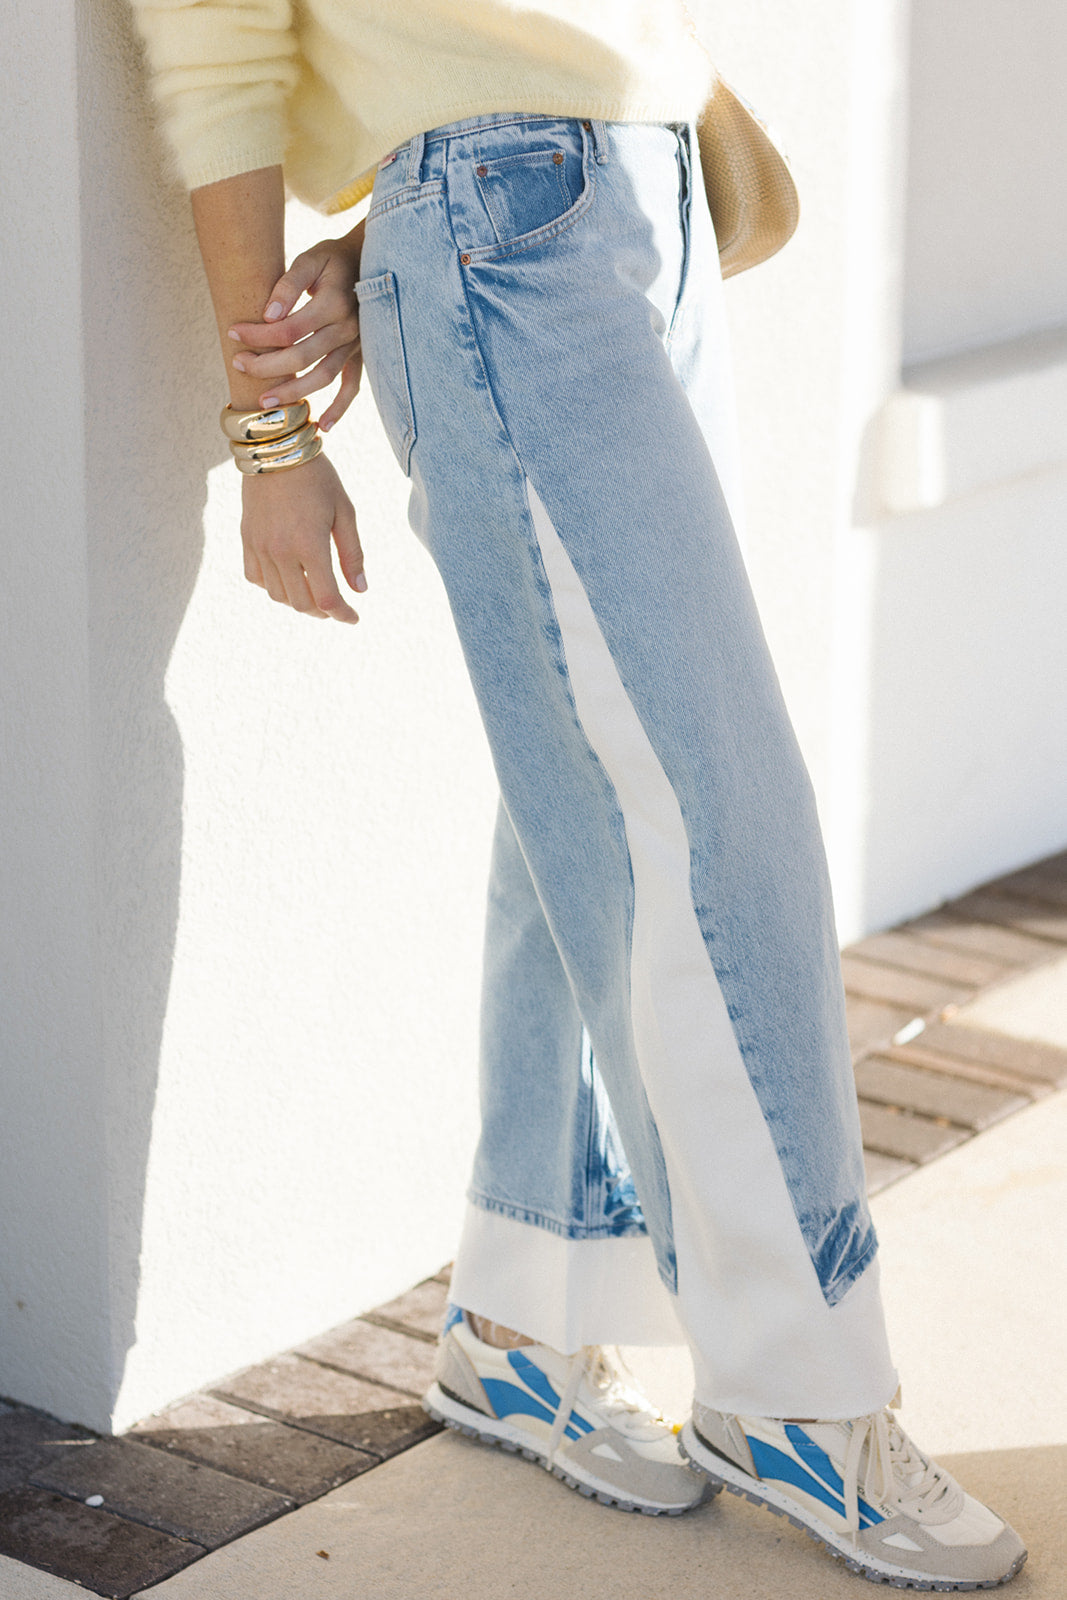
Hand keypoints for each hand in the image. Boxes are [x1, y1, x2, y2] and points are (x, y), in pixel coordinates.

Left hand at [228, 224, 364, 431]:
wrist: (368, 263)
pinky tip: (322, 426)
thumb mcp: (309, 259)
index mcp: (333, 303)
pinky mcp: (360, 355)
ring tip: (266, 402)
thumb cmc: (332, 260)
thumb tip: (269, 314)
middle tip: (239, 364)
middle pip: (302, 357)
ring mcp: (355, 346)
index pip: (288, 329)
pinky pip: (352, 387)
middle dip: (266, 365)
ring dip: (295, 393)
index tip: (233, 331)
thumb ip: (289, 284)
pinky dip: (339, 408)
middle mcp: (347, 328)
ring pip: (323, 377)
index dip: (258, 334)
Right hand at [241, 451, 365, 622]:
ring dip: (299, 601)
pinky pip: (256, 578)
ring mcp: (260, 547)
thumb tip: (360, 590)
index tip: (354, 618)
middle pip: (302, 603)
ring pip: (278, 596)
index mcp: (310, 545)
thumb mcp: (344, 512)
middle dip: (323, 611)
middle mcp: (281, 552)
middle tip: (336, 606)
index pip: (328, 599)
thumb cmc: (318, 478)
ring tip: (314, 592)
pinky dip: (273, 587)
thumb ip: (352, 554)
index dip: (343, 615)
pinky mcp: (247, 540)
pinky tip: (287, 578)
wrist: (275, 449)